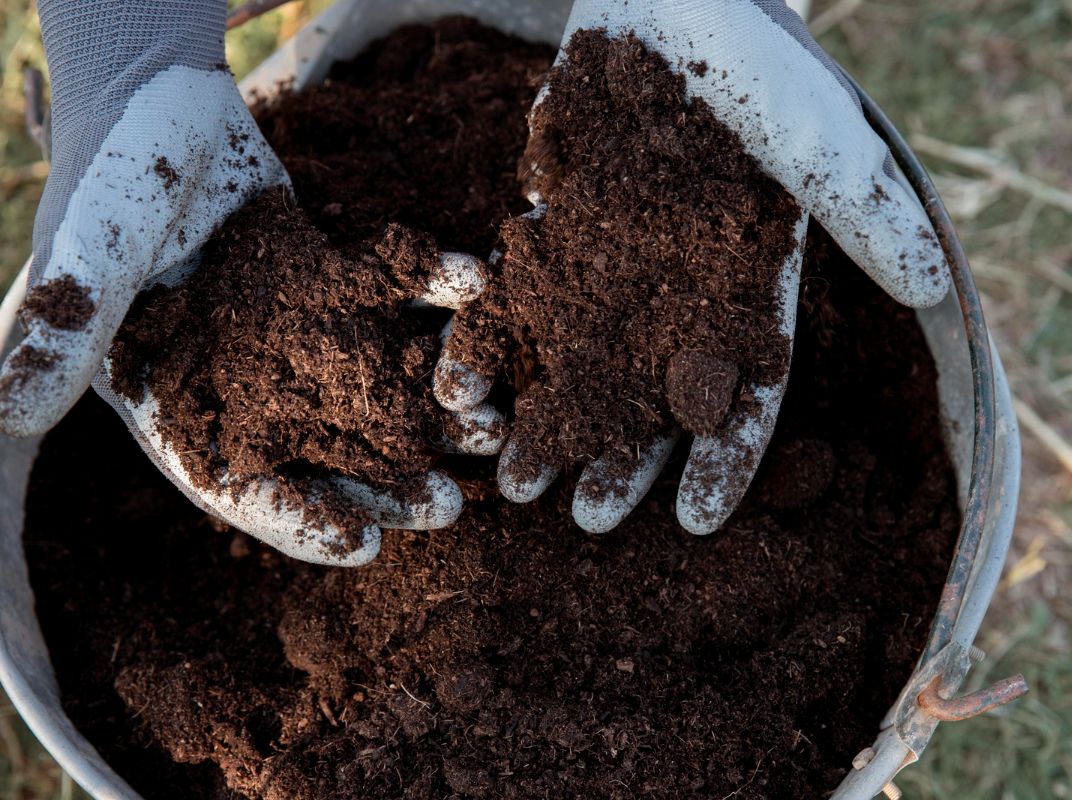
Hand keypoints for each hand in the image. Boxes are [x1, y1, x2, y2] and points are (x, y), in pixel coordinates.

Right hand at [0, 2, 496, 564]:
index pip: (238, 484)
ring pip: (373, 384)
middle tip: (452, 505)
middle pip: (324, 451)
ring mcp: (301, 333)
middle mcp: (250, 380)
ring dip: (431, 407)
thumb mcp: (86, 261)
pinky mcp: (339, 279)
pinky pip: (397, 295)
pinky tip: (480, 294)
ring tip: (490, 430)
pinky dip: (436, 293)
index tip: (363, 546)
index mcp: (184, 400)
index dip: (298, 519)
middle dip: (387, 482)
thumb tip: (6, 413)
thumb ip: (65, 330)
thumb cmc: (109, 184)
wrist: (158, 100)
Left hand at [434, 0, 949, 534]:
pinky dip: (495, 339)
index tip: (695, 522)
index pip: (745, 390)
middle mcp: (681, 293)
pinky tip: (463, 387)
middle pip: (653, 395)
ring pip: (582, 361)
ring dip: (552, 419)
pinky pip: (521, 295)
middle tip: (582, 520)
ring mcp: (615, 263)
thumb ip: (865, 211)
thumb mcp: (820, 135)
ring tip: (514, 479)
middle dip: (621, 459)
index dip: (724, 458)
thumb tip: (932, 285)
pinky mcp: (557, 226)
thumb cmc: (761, 65)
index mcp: (748, 290)